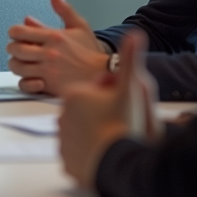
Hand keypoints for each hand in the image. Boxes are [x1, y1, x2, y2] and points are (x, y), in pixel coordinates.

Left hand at [6, 0, 110, 96]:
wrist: (104, 73)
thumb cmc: (90, 51)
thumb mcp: (79, 26)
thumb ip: (63, 9)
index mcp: (54, 36)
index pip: (19, 31)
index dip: (14, 32)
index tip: (17, 35)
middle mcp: (50, 53)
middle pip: (14, 49)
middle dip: (13, 48)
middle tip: (18, 49)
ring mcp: (48, 71)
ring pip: (17, 67)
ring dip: (17, 64)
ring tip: (24, 63)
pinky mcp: (50, 86)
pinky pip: (25, 84)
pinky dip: (25, 81)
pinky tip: (31, 77)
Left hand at [58, 31, 158, 188]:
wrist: (120, 162)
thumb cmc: (124, 124)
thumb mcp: (130, 88)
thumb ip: (130, 59)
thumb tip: (135, 34)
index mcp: (73, 95)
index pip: (92, 91)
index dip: (109, 96)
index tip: (120, 103)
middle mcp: (62, 116)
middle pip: (86, 112)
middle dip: (100, 114)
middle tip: (119, 122)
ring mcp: (62, 139)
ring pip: (82, 132)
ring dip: (94, 132)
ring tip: (113, 137)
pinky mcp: (65, 160)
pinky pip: (78, 153)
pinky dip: (88, 153)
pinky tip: (104, 152)